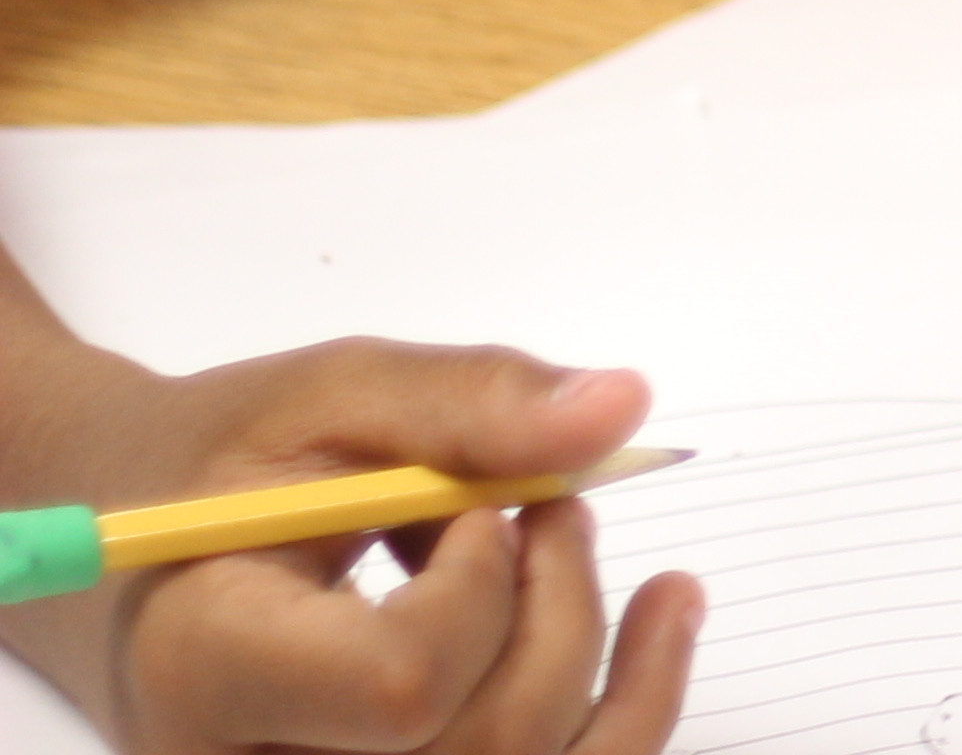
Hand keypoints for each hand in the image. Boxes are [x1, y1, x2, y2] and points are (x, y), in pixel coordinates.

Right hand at [2, 341, 700, 754]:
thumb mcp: (326, 396)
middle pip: (488, 742)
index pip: (404, 686)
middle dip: (562, 605)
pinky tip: (662, 619)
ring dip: (595, 649)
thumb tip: (618, 408)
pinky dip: (628, 710)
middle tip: (552, 504)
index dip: (481, 589)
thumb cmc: (221, 466)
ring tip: (572, 544)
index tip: (474, 507)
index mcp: (207, 670)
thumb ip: (466, 401)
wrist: (144, 553)